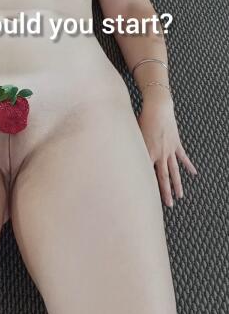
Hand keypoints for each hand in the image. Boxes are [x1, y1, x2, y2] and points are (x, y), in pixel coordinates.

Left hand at [137, 93, 197, 207]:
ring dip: (177, 184)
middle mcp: (159, 154)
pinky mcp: (176, 143)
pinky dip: (188, 165)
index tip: (146, 199)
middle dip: (166, 192)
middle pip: (163, 177)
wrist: (157, 108)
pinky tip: (194, 173)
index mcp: (147, 153)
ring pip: (174, 170)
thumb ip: (129, 147)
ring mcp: (169, 150)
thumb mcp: (132, 134)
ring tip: (180, 196)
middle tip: (168, 205)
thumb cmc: (142, 119)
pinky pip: (183, 157)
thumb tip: (120, 155)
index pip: (147, 174)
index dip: (147, 187)